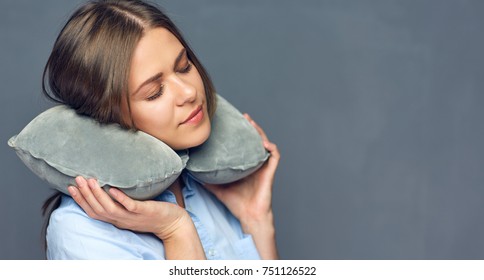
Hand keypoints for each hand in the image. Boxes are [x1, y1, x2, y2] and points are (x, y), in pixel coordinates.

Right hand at [68, 177, 187, 239]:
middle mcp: (122, 220)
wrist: (173, 223)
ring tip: (90, 180)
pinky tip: (113, 189)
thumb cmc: (153, 213)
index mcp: (117, 219)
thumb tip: (109, 185)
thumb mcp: (132, 209)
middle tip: (77, 179)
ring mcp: (132, 216)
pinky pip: (130, 206)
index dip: (81, 200)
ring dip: (98, 195)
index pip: (93, 212)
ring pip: (110, 208)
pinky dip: (120, 198)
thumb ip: (120, 202)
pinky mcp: (144, 211)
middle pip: (98, 209)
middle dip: (85, 195)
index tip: (71, 187)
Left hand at [203, 114, 279, 258]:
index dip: (241, 133)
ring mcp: (263, 166)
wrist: (248, 215)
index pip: (244, 144)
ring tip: (252, 123)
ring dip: (260, 132)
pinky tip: (264, 143)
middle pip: (255, 140)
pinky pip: (274, 156)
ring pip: (265, 143)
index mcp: (245, 164)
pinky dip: (271, 147)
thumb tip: (189, 172)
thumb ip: (206, 178)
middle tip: (244, 117)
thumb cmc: (236, 202)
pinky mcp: (270, 171)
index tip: (233, 122)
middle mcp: (255, 162)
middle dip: (251, 127)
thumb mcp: (217, 187)